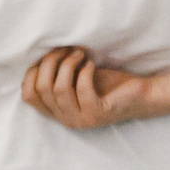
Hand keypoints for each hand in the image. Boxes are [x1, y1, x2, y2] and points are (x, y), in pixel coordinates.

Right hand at [21, 46, 151, 128]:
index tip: (47, 56)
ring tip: (80, 54)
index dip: (32, 72)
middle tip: (67, 50)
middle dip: (51, 62)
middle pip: (42, 88)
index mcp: (57, 112)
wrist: (140, 95)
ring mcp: (81, 119)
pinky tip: (91, 64)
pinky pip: (81, 89)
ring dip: (67, 64)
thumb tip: (39, 56)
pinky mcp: (97, 114)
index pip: (28, 95)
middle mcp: (66, 120)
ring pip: (58, 88)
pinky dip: (85, 71)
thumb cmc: (108, 84)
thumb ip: (57, 75)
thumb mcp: (76, 79)